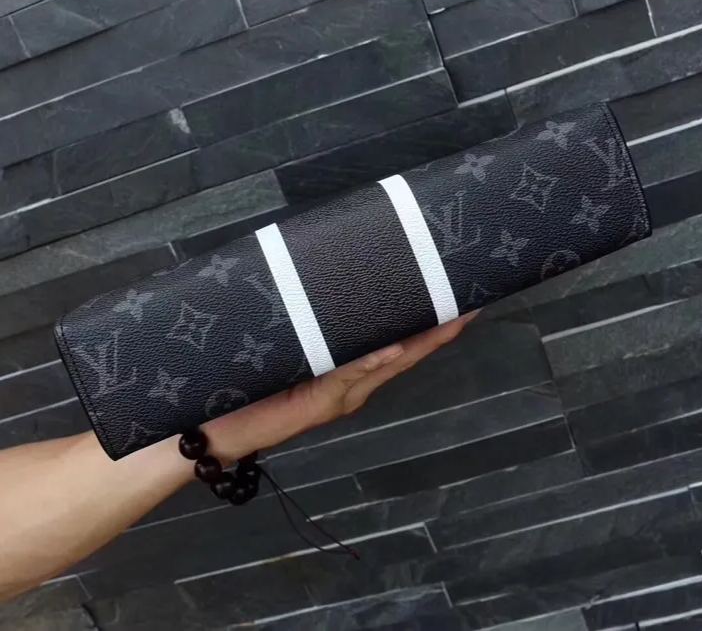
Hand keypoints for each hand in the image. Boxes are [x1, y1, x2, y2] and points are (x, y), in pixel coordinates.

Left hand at [202, 312, 476, 464]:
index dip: (426, 323)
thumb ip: (317, 332)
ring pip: (387, 363)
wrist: (214, 426)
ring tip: (450, 316)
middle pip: (403, 354)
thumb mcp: (290, 350)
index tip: (455, 295)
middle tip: (467, 302)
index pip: (395, 342)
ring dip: (418, 341)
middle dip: (436, 330)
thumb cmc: (248, 385)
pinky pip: (352, 376)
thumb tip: (349, 302)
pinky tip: (396, 346)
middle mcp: (352, 383)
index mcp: (348, 370)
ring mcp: (339, 394)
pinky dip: (375, 362)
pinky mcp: (319, 402)